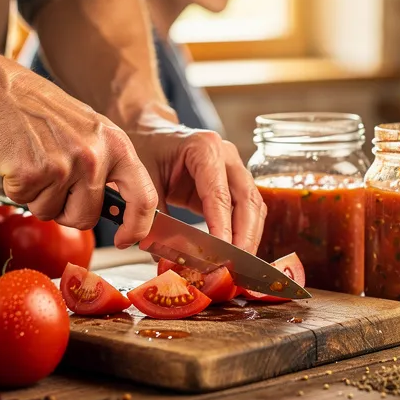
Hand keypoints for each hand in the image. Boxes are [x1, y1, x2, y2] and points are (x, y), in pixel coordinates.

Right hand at [0, 64, 157, 248]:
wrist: (1, 91)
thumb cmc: (43, 112)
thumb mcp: (92, 132)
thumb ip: (107, 166)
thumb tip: (121, 208)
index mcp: (116, 146)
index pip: (144, 197)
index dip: (137, 227)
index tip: (127, 239)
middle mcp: (94, 157)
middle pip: (86, 218)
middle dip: (65, 209)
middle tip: (51, 179)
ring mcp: (64, 166)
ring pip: (51, 213)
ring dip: (38, 197)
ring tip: (34, 162)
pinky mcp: (32, 173)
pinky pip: (24, 202)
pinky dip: (15, 187)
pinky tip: (17, 160)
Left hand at [127, 107, 266, 253]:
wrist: (150, 133)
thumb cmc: (146, 150)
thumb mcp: (144, 181)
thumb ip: (155, 218)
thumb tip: (166, 259)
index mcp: (204, 148)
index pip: (219, 194)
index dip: (222, 228)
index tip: (221, 255)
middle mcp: (226, 155)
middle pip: (247, 200)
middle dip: (244, 236)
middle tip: (236, 266)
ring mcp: (235, 168)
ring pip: (254, 205)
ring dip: (250, 236)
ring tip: (239, 265)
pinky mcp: (234, 184)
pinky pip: (247, 209)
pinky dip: (245, 231)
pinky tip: (237, 252)